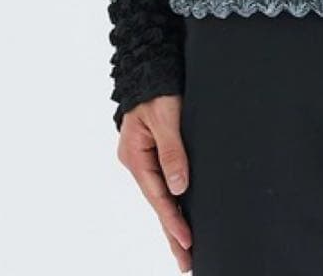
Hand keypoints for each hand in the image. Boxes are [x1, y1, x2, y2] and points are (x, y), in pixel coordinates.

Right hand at [117, 94, 191, 271]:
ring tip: (185, 248)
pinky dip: (173, 201)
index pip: (158, 196)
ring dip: (173, 220)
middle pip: (158, 203)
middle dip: (172, 232)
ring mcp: (144, 158)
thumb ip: (172, 151)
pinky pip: (163, 182)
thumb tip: (179, 187)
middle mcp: (137, 161)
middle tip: (186, 262)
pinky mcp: (154, 152)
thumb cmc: (156, 87)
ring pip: (161, 196)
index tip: (187, 241)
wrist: (150, 65)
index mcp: (135, 156)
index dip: (173, 220)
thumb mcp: (165, 117)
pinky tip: (181, 214)